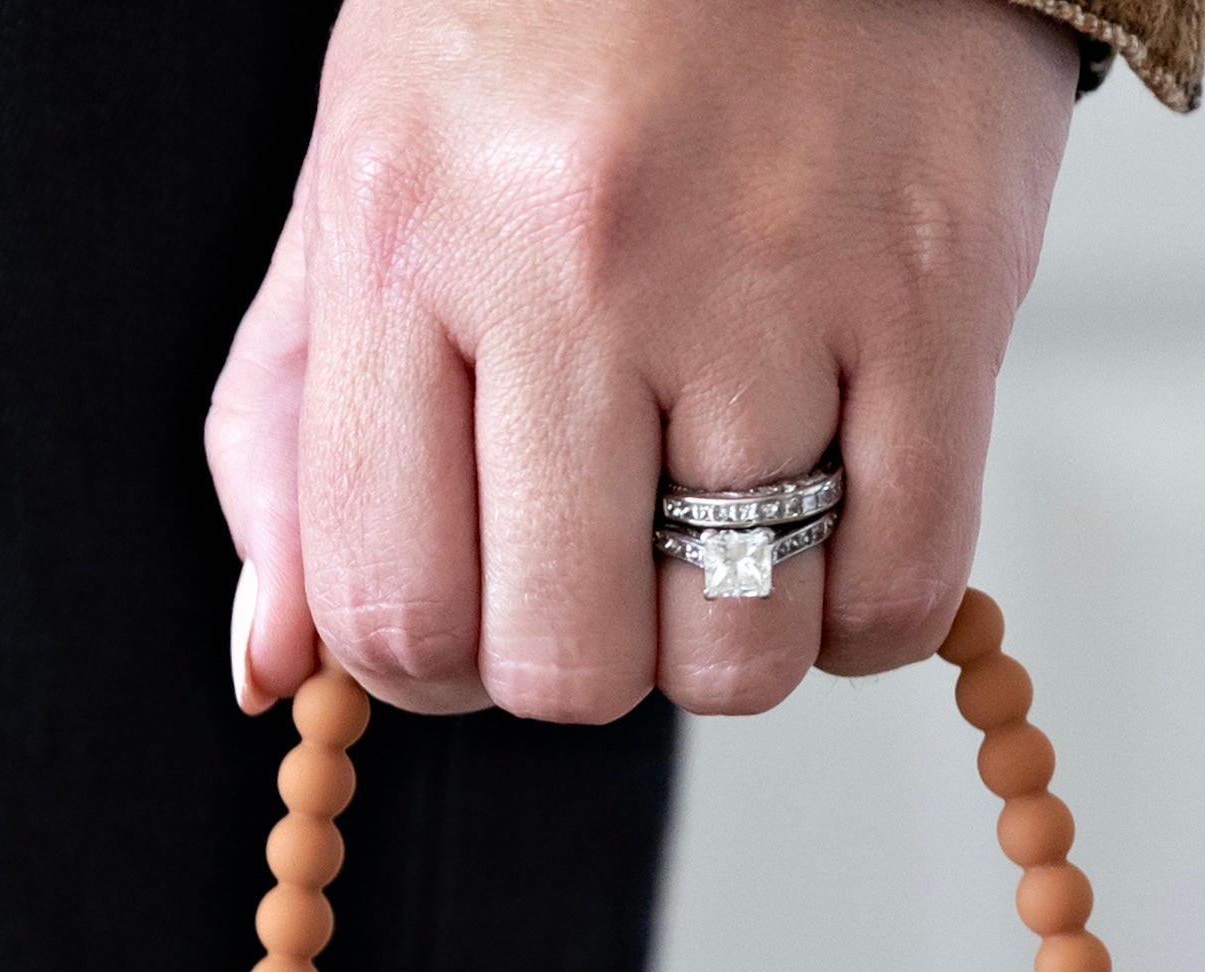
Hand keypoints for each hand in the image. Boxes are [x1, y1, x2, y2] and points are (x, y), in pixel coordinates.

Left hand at [209, 0, 1076, 722]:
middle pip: (565, 668)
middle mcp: (580, 258)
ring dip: (728, 638)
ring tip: (726, 518)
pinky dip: (861, 612)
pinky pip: (898, 592)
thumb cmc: (558, 9)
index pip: (393, 608)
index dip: (429, 666)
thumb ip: (288, 432)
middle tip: (602, 555)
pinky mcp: (935, 291)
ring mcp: (769, 278)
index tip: (473, 604)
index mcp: (409, 231)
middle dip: (579, 659)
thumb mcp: (366, 176)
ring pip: (735, 652)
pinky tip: (836, 517)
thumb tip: (268, 672)